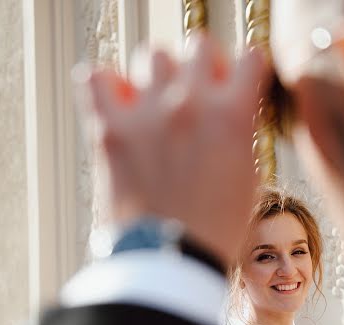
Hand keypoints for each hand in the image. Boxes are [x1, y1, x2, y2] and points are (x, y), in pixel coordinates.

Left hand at [77, 35, 269, 266]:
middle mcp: (190, 103)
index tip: (235, 85)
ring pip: (152, 56)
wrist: (172, 260)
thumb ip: (241, 132)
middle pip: (198, 45)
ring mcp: (147, 113)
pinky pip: (95, 77)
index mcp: (233, 115)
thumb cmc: (213, 228)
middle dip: (202, 67)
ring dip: (158, 76)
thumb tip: (232, 110)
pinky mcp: (110, 129)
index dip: (243, 71)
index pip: (249, 57)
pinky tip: (118, 105)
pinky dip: (105, 86)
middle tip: (198, 95)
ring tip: (157, 105)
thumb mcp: (248, 176)